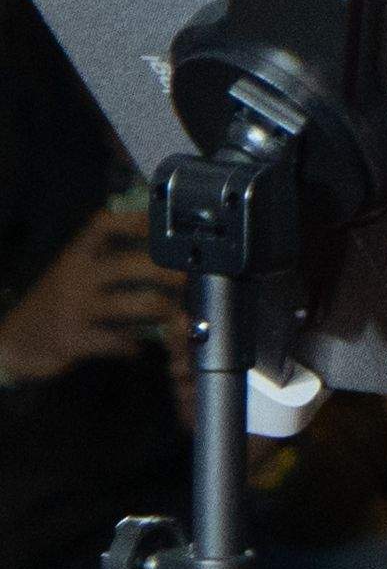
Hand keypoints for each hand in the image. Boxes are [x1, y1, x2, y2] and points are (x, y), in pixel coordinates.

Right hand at [1, 208, 175, 383]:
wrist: (13, 343)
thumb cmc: (55, 304)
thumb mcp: (72, 274)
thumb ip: (107, 262)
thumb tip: (163, 254)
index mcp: (76, 255)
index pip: (104, 226)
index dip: (138, 222)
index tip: (167, 228)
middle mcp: (75, 276)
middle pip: (131, 265)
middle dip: (168, 273)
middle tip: (187, 280)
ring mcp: (73, 308)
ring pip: (133, 304)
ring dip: (162, 310)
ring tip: (172, 316)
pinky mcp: (73, 339)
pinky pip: (118, 340)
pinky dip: (134, 345)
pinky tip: (136, 346)